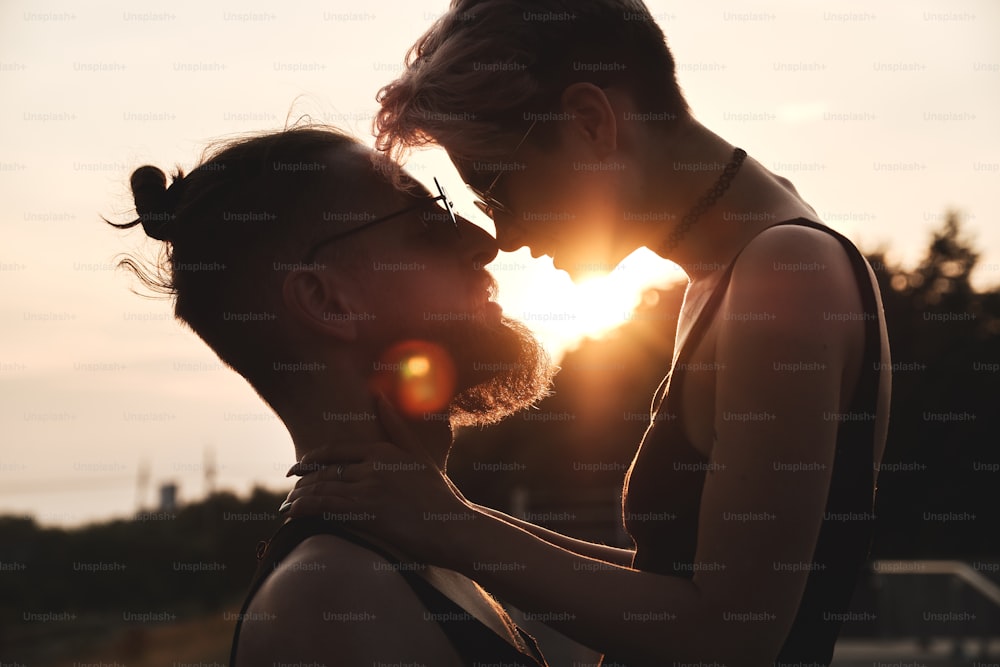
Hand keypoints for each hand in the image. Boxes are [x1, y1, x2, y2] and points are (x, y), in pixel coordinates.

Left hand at [281, 396, 472, 563]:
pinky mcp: (365, 513)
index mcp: (382, 451)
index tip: (298, 466)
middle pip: (324, 471)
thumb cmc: (438, 493)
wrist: (450, 526)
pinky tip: (293, 514)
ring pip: (321, 489)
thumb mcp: (418, 455)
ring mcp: (368, 489)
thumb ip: (396, 426)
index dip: (312, 459)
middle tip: (290, 489)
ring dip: (299, 498)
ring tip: (288, 505)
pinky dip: (303, 510)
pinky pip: (325, 507)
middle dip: (302, 481)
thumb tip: (378, 395)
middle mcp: (372, 467)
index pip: (335, 451)